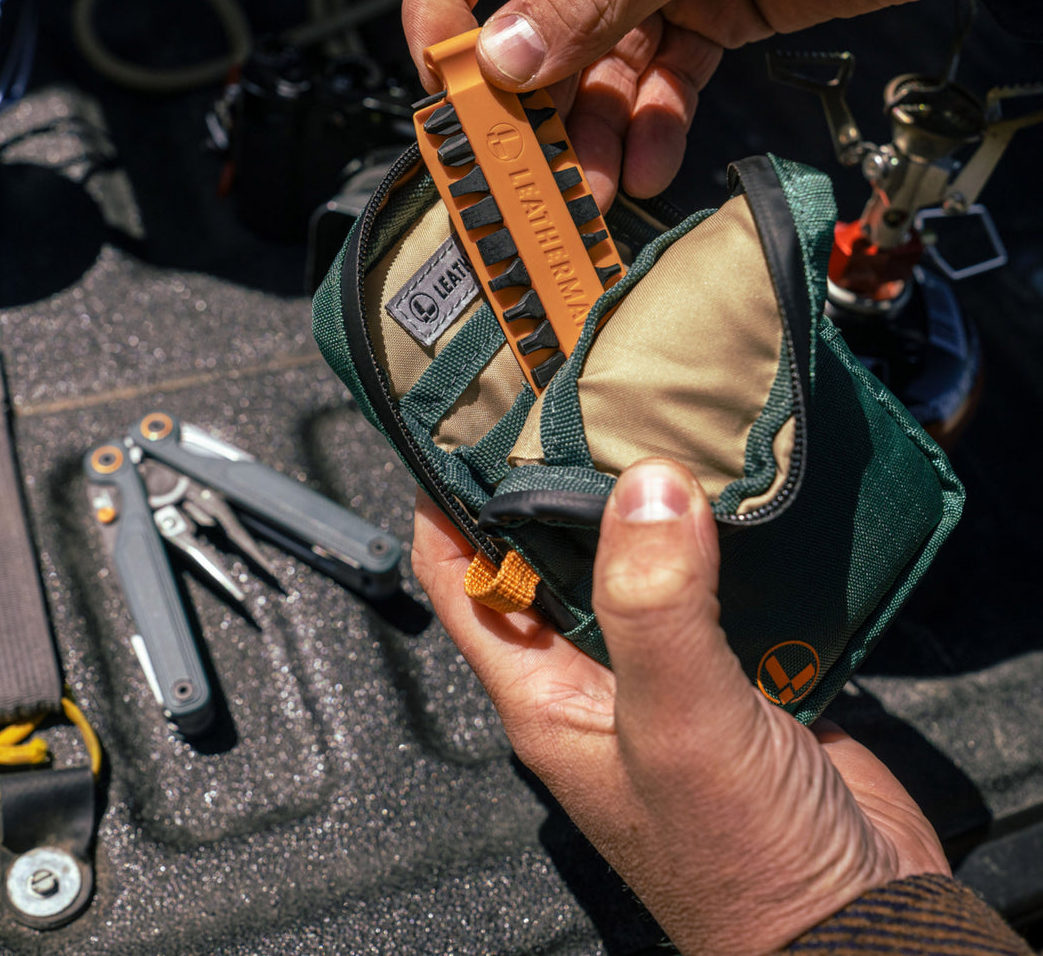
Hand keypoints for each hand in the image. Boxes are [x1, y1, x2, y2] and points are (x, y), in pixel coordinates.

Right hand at [403, 0, 1014, 206]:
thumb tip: (502, 61)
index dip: (441, 2)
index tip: (447, 79)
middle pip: (531, 16)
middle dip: (525, 96)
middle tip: (517, 167)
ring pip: (596, 65)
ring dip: (591, 130)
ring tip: (590, 192)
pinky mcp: (709, 14)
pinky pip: (661, 81)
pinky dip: (654, 125)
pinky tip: (651, 166)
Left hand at [411, 460, 948, 955]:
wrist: (861, 929)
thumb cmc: (745, 866)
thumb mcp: (677, 723)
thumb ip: (652, 605)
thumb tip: (644, 489)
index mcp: (545, 694)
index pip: (464, 580)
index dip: (451, 503)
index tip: (468, 429)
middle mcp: (594, 678)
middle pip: (548, 559)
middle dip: (555, 487)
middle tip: (575, 409)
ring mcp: (665, 673)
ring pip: (633, 564)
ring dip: (640, 507)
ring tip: (653, 431)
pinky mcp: (737, 672)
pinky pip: (712, 586)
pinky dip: (718, 540)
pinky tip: (735, 496)